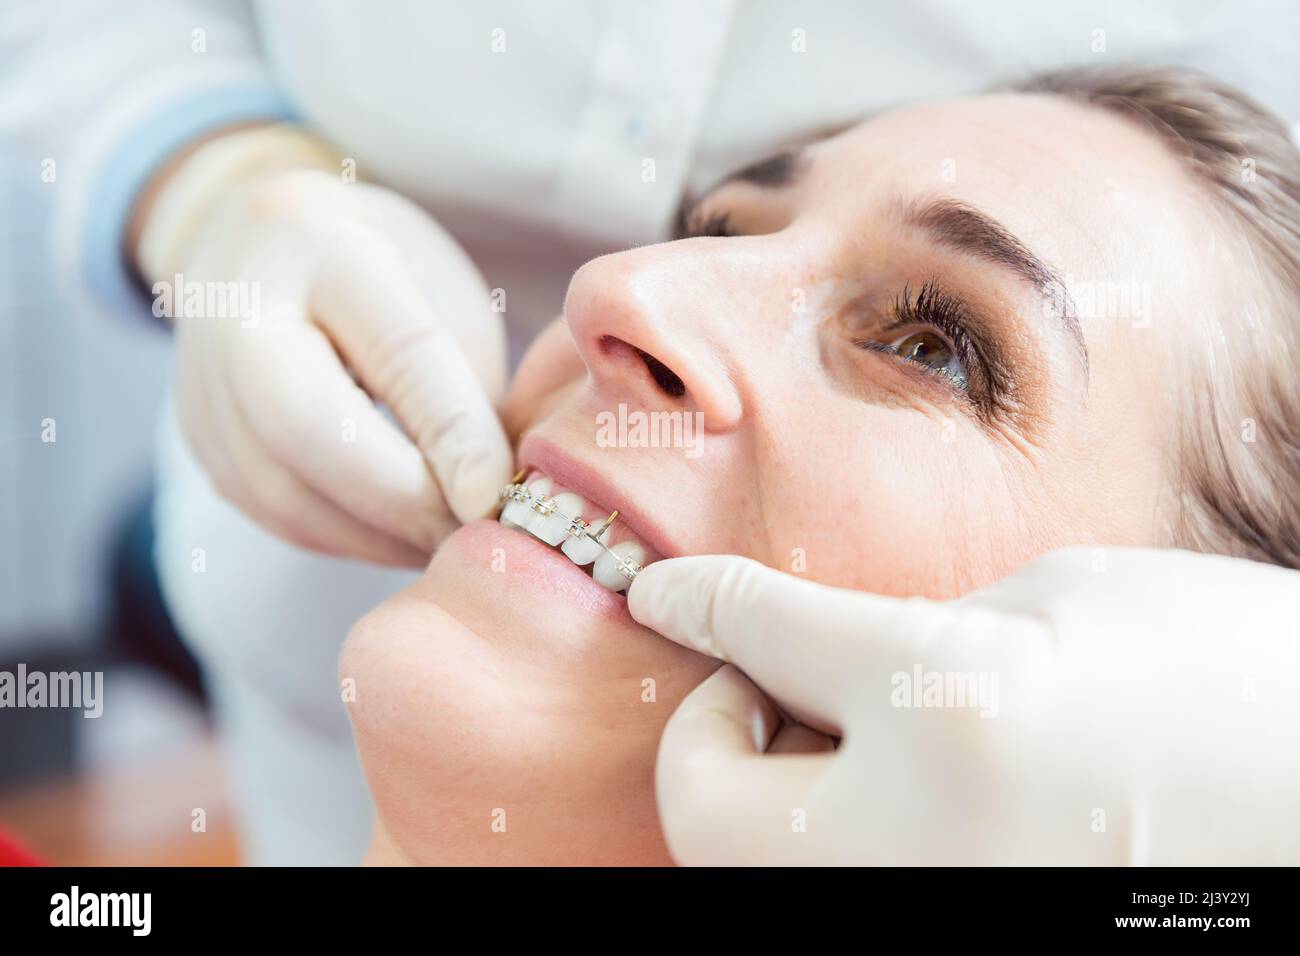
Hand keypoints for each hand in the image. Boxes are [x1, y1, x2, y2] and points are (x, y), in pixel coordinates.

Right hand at [146, 148, 510, 564]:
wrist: (262, 250)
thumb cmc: (384, 273)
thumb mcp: (441, 294)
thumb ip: (462, 388)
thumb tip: (485, 496)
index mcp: (317, 240)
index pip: (394, 348)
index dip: (449, 432)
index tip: (492, 497)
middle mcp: (236, 306)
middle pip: (304, 429)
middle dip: (402, 500)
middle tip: (474, 531)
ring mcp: (201, 381)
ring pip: (285, 494)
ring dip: (381, 536)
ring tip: (451, 541)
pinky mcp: (200, 443)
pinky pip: (278, 516)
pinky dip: (352, 539)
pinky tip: (404, 537)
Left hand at [629, 547, 1299, 864]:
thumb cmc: (1227, 674)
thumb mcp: (1065, 604)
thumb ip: (919, 631)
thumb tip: (822, 662)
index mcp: (951, 704)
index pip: (765, 633)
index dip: (703, 603)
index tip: (662, 593)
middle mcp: (919, 838)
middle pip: (705, 805)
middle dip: (714, 734)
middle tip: (776, 687)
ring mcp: (936, 909)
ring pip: (759, 868)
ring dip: (768, 801)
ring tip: (851, 746)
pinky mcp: (961, 936)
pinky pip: (842, 884)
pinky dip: (838, 840)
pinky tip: (903, 798)